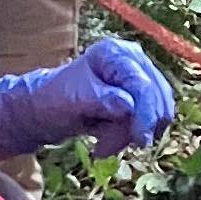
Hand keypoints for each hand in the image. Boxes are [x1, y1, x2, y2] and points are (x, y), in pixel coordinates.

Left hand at [0, 38, 177, 159]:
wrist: (43, 112)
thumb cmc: (53, 100)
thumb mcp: (74, 100)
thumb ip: (103, 100)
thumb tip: (129, 106)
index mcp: (117, 54)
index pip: (144, 85)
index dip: (147, 114)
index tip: (140, 141)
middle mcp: (133, 63)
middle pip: (157, 100)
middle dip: (135, 128)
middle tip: (105, 145)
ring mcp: (138, 81)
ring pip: (156, 116)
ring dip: (127, 135)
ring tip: (100, 143)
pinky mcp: (138, 100)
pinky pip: (148, 124)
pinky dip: (127, 137)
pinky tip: (105, 140)